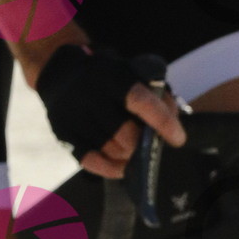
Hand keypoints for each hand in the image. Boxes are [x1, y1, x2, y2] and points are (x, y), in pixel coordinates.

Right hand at [34, 44, 186, 175]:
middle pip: (126, 134)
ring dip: (128, 157)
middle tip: (148, 145)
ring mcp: (72, 115)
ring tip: (134, 152)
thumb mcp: (131, 71)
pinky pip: (90, 160)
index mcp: (111, 75)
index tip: (178, 138)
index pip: (141, 102)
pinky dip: (111, 168)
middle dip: (143, 145)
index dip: (163, 122)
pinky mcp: (62, 132)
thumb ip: (155, 94)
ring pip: (110, 150)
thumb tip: (172, 122)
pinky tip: (122, 167)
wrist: (60, 71)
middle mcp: (88, 94)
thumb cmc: (106, 76)